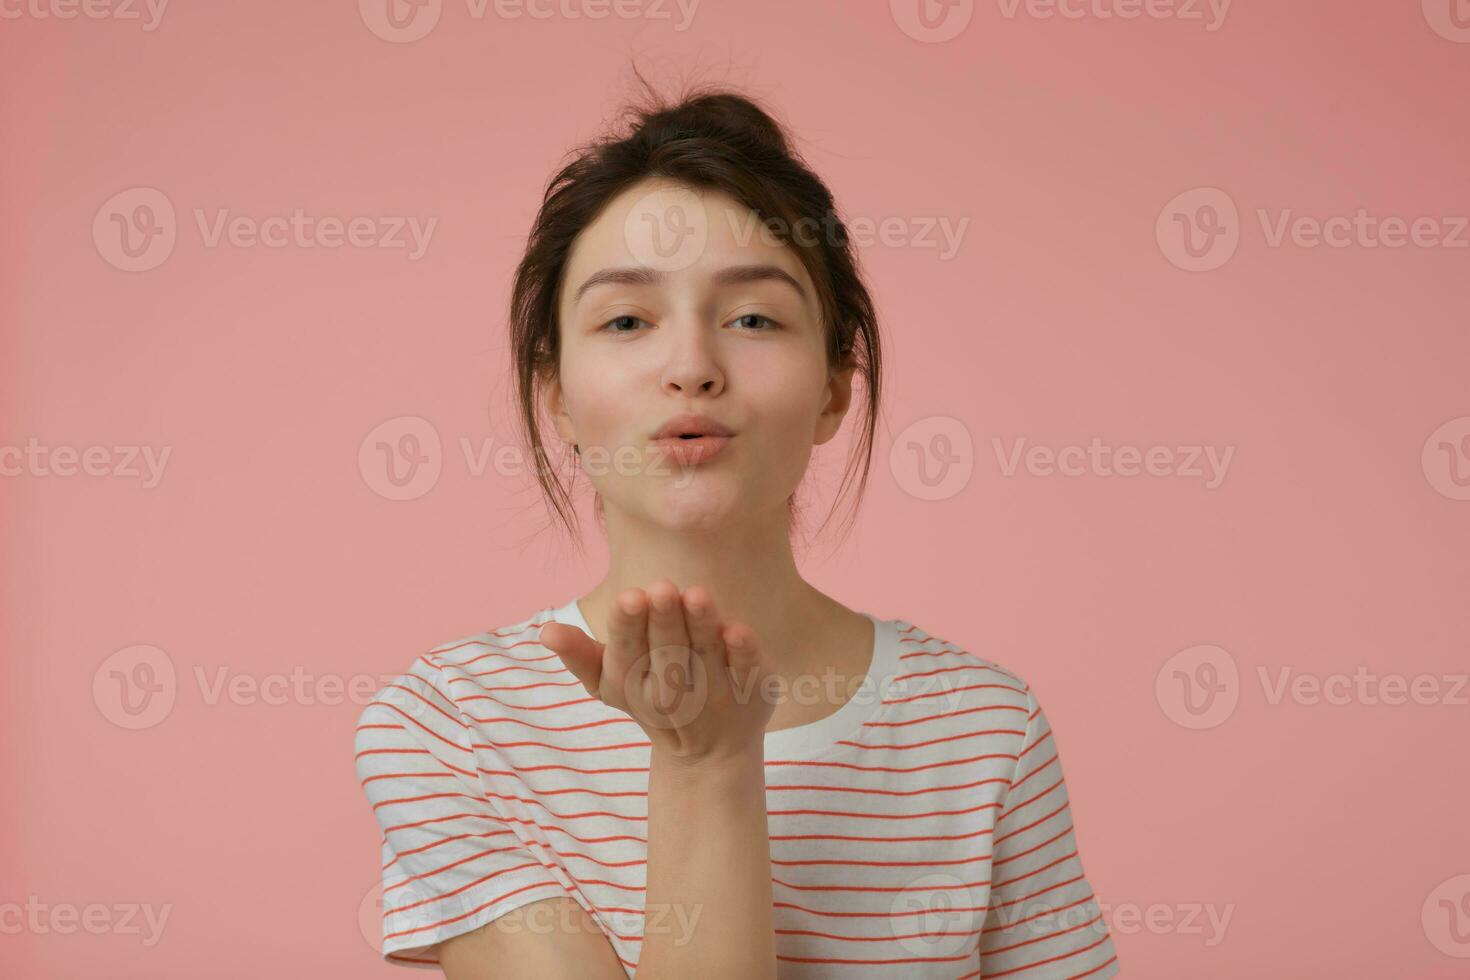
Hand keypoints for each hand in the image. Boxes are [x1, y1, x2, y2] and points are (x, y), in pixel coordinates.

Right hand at [539, 580, 776, 764]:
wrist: (709, 751)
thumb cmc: (652, 698)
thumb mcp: (612, 684)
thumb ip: (580, 656)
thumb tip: (544, 631)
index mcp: (636, 684)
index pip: (627, 652)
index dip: (628, 625)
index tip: (630, 597)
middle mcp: (675, 692)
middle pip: (667, 652)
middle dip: (663, 621)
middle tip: (660, 588)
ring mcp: (716, 694)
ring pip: (706, 656)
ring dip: (701, 627)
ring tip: (695, 594)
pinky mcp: (752, 692)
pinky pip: (748, 673)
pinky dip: (743, 654)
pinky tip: (736, 629)